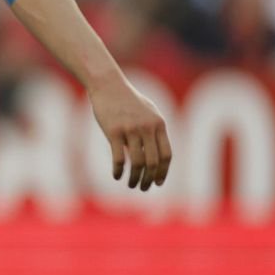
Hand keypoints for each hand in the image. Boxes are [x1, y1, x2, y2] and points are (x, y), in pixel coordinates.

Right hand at [88, 74, 170, 191]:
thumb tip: (154, 151)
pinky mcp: (113, 132)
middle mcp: (147, 128)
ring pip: (137, 162)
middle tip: (143, 188)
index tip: (158, 183)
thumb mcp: (147, 112)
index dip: (164, 172)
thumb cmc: (127, 100)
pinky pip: (119, 158)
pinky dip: (119, 170)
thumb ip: (154, 130)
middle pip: (153, 162)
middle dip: (149, 179)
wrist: (108, 86)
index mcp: (159, 124)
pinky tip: (117, 176)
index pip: (166, 155)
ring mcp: (131, 130)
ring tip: (131, 185)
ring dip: (134, 178)